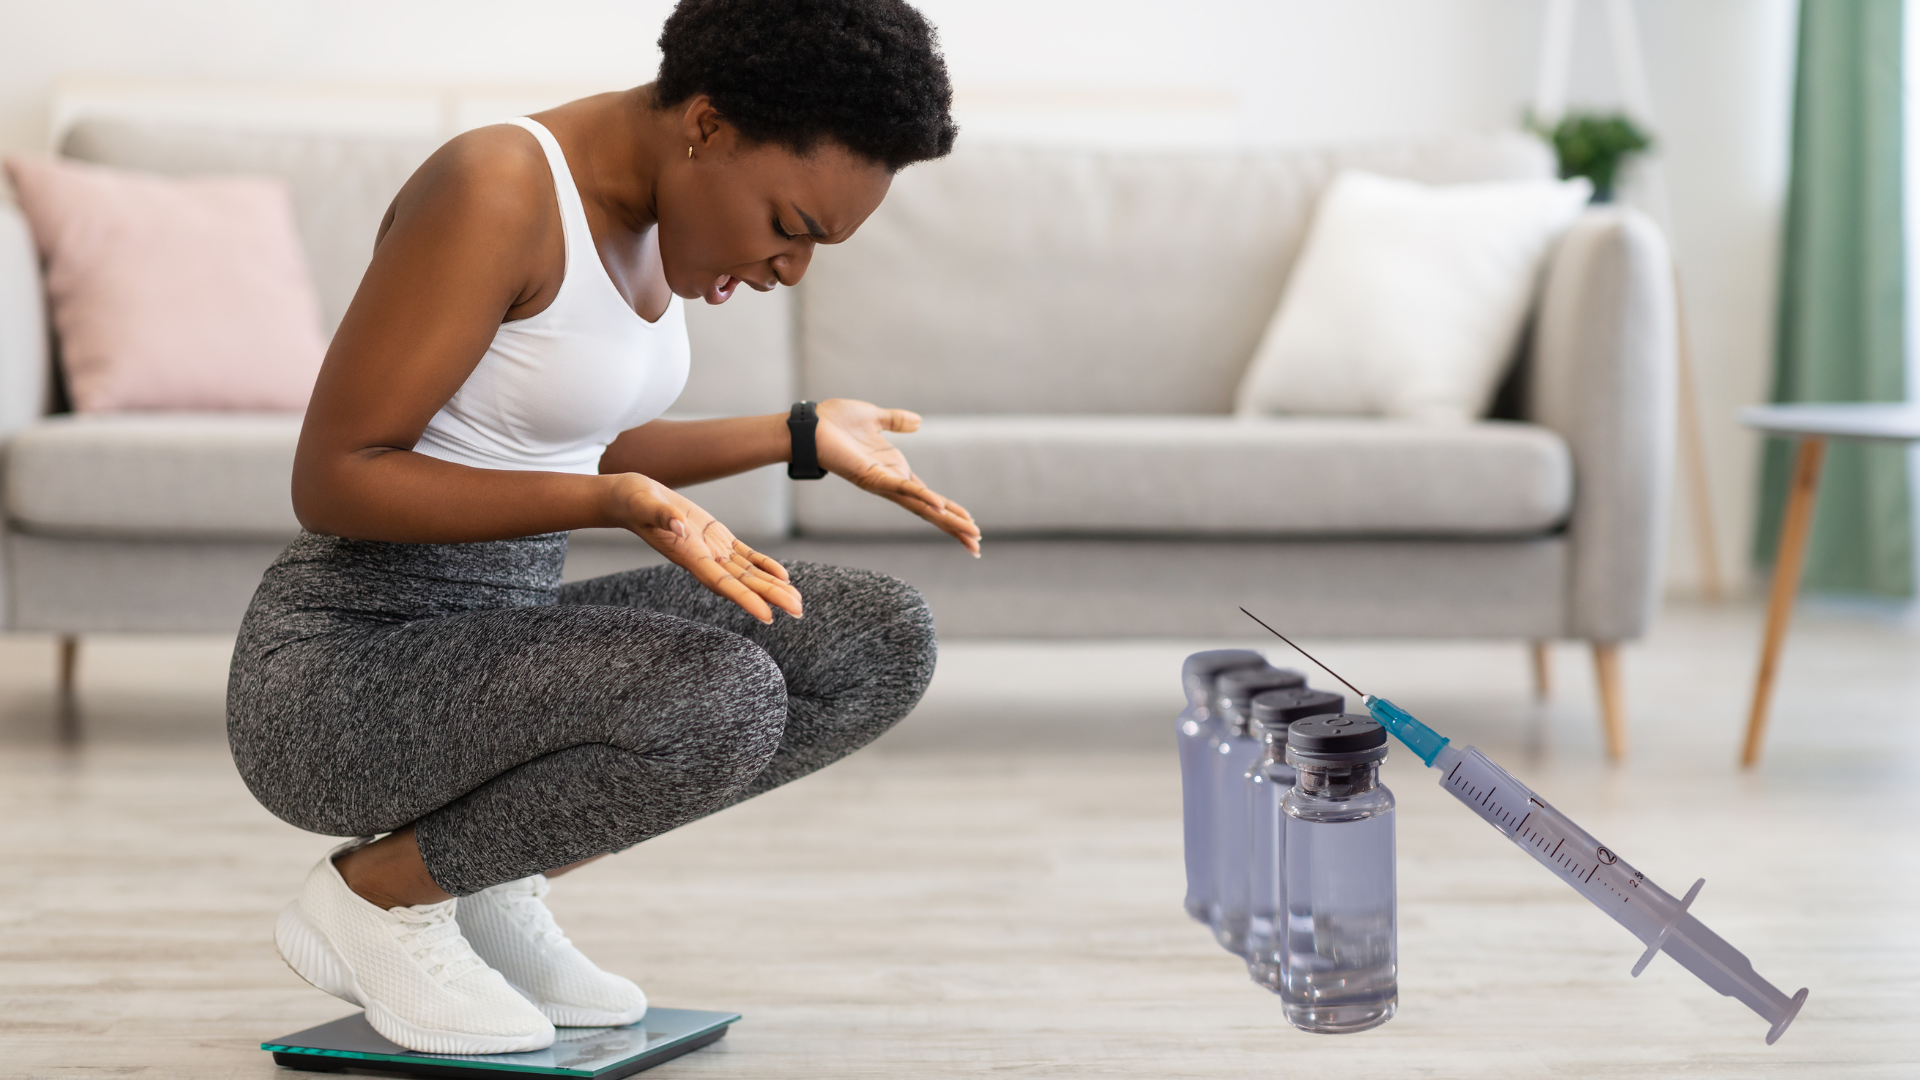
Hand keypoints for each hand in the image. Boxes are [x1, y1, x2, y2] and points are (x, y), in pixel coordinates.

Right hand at [607, 473, 802, 623]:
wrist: (630, 498)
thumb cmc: (633, 501)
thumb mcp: (644, 504)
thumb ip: (661, 516)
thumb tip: (679, 526)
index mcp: (687, 555)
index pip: (721, 583)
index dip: (745, 599)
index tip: (767, 616)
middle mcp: (703, 559)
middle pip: (742, 583)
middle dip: (771, 597)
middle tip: (799, 611)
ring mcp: (711, 550)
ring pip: (748, 573)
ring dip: (773, 587)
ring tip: (797, 602)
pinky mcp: (716, 538)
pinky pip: (745, 555)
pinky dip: (765, 565)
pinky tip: (783, 575)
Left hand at [814, 399, 981, 555]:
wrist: (810, 425)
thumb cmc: (835, 422)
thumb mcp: (875, 418)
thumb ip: (896, 420)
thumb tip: (919, 422)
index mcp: (895, 471)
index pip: (929, 498)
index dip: (950, 511)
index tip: (970, 524)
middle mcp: (891, 483)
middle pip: (929, 511)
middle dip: (953, 527)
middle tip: (976, 547)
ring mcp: (882, 483)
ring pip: (921, 506)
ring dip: (946, 520)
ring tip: (969, 533)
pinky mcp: (872, 477)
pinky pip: (902, 488)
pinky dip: (921, 496)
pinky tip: (939, 507)